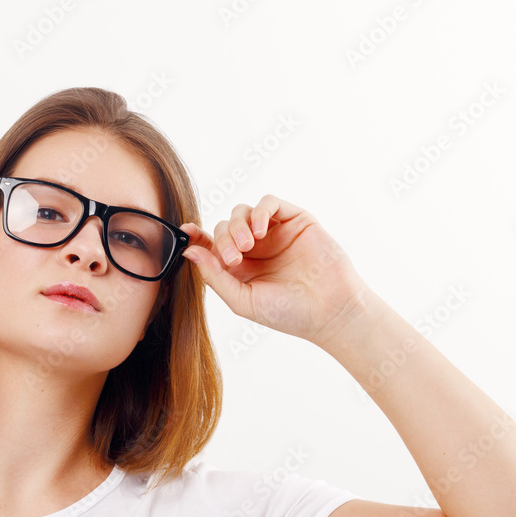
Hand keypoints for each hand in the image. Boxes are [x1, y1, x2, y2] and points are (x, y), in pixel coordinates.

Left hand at [181, 194, 371, 346]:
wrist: (330, 311)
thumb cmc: (288, 313)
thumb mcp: (242, 300)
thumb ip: (214, 276)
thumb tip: (188, 251)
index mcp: (240, 268)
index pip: (211, 245)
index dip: (197, 236)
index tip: (185, 232)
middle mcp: (255, 249)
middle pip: (224, 227)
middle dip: (222, 239)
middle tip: (234, 257)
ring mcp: (274, 233)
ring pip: (242, 212)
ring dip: (237, 225)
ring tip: (247, 245)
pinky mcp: (294, 220)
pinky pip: (268, 203)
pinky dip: (259, 211)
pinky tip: (259, 230)